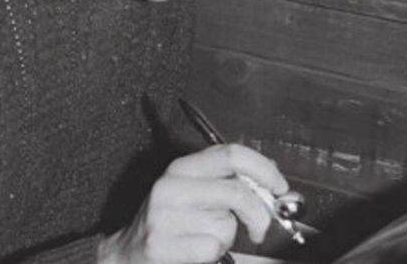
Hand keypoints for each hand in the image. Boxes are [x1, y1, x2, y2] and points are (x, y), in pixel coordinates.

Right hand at [98, 143, 288, 263]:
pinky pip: (211, 247)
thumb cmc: (168, 223)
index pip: (231, 154)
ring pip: (225, 223)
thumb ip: (228, 182)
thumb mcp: (193, 191)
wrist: (126, 256)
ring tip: (205, 236)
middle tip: (260, 227)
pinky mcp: (161, 243)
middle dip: (259, 213)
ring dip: (226, 236)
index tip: (280, 186)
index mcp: (183, 166)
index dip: (263, 169)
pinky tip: (194, 251)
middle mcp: (172, 185)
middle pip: (236, 190)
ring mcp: (165, 214)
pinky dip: (212, 253)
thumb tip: (271, 183)